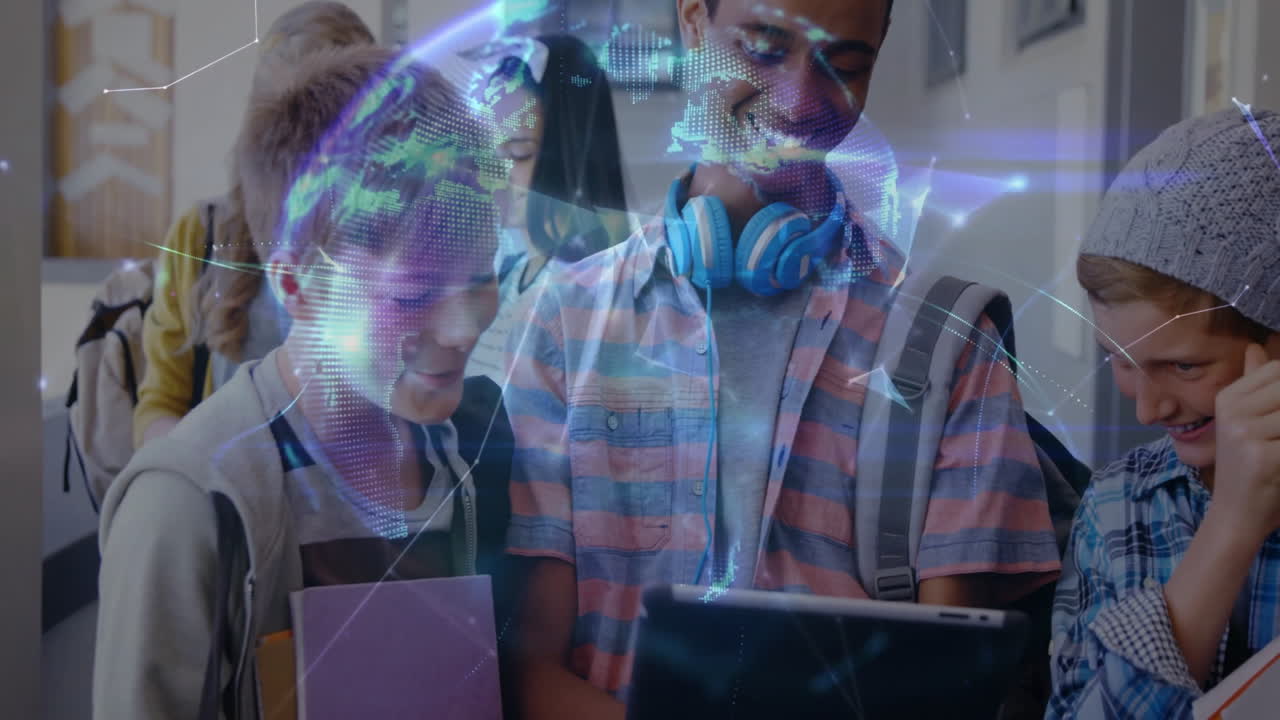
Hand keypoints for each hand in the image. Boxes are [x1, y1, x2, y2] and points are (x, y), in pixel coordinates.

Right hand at [1212, 344, 1279, 543]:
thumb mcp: (1246, 422)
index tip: (1277, 415)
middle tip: (1279, 430)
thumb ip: (1257, 385)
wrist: (1236, 515)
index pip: (1277, 370)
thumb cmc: (1250, 467)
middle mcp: (1233, 411)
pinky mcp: (1263, 455)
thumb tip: (1256, 348)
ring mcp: (1246, 433)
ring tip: (1278, 443)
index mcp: (1228, 399)